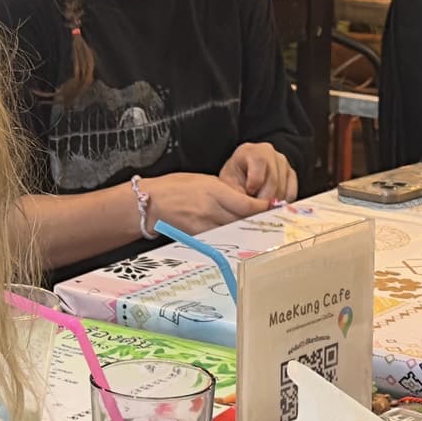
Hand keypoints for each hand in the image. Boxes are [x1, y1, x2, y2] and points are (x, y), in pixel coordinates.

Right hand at [142, 169, 267, 235]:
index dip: (263, 208)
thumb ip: (226, 191)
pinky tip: (236, 238)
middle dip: (258, 222)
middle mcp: (211, 210)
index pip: (247, 204)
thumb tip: (246, 200)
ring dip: (246, 232)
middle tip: (271, 221)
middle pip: (244, 221)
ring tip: (258, 231)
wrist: (149, 203)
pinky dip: (230, 238)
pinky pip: (220, 239)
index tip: (272, 207)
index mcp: (214, 192)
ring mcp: (204, 227)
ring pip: (234, 232)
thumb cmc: (175, 187)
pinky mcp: (198, 238)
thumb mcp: (204, 181)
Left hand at [220, 142, 299, 205]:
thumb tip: (253, 209)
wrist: (240, 180)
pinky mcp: (291, 174)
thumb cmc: (233, 182)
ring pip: (283, 189)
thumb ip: (238, 195)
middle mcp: (269, 152)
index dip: (255, 182)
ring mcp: (282, 162)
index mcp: (250, 151)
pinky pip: (291, 194)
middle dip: (264, 199)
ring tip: (259, 205)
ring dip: (272, 203)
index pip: (260, 162)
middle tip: (254, 208)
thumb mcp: (229, 187)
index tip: (248, 193)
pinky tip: (270, 204)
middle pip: (273, 180)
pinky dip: (281, 203)